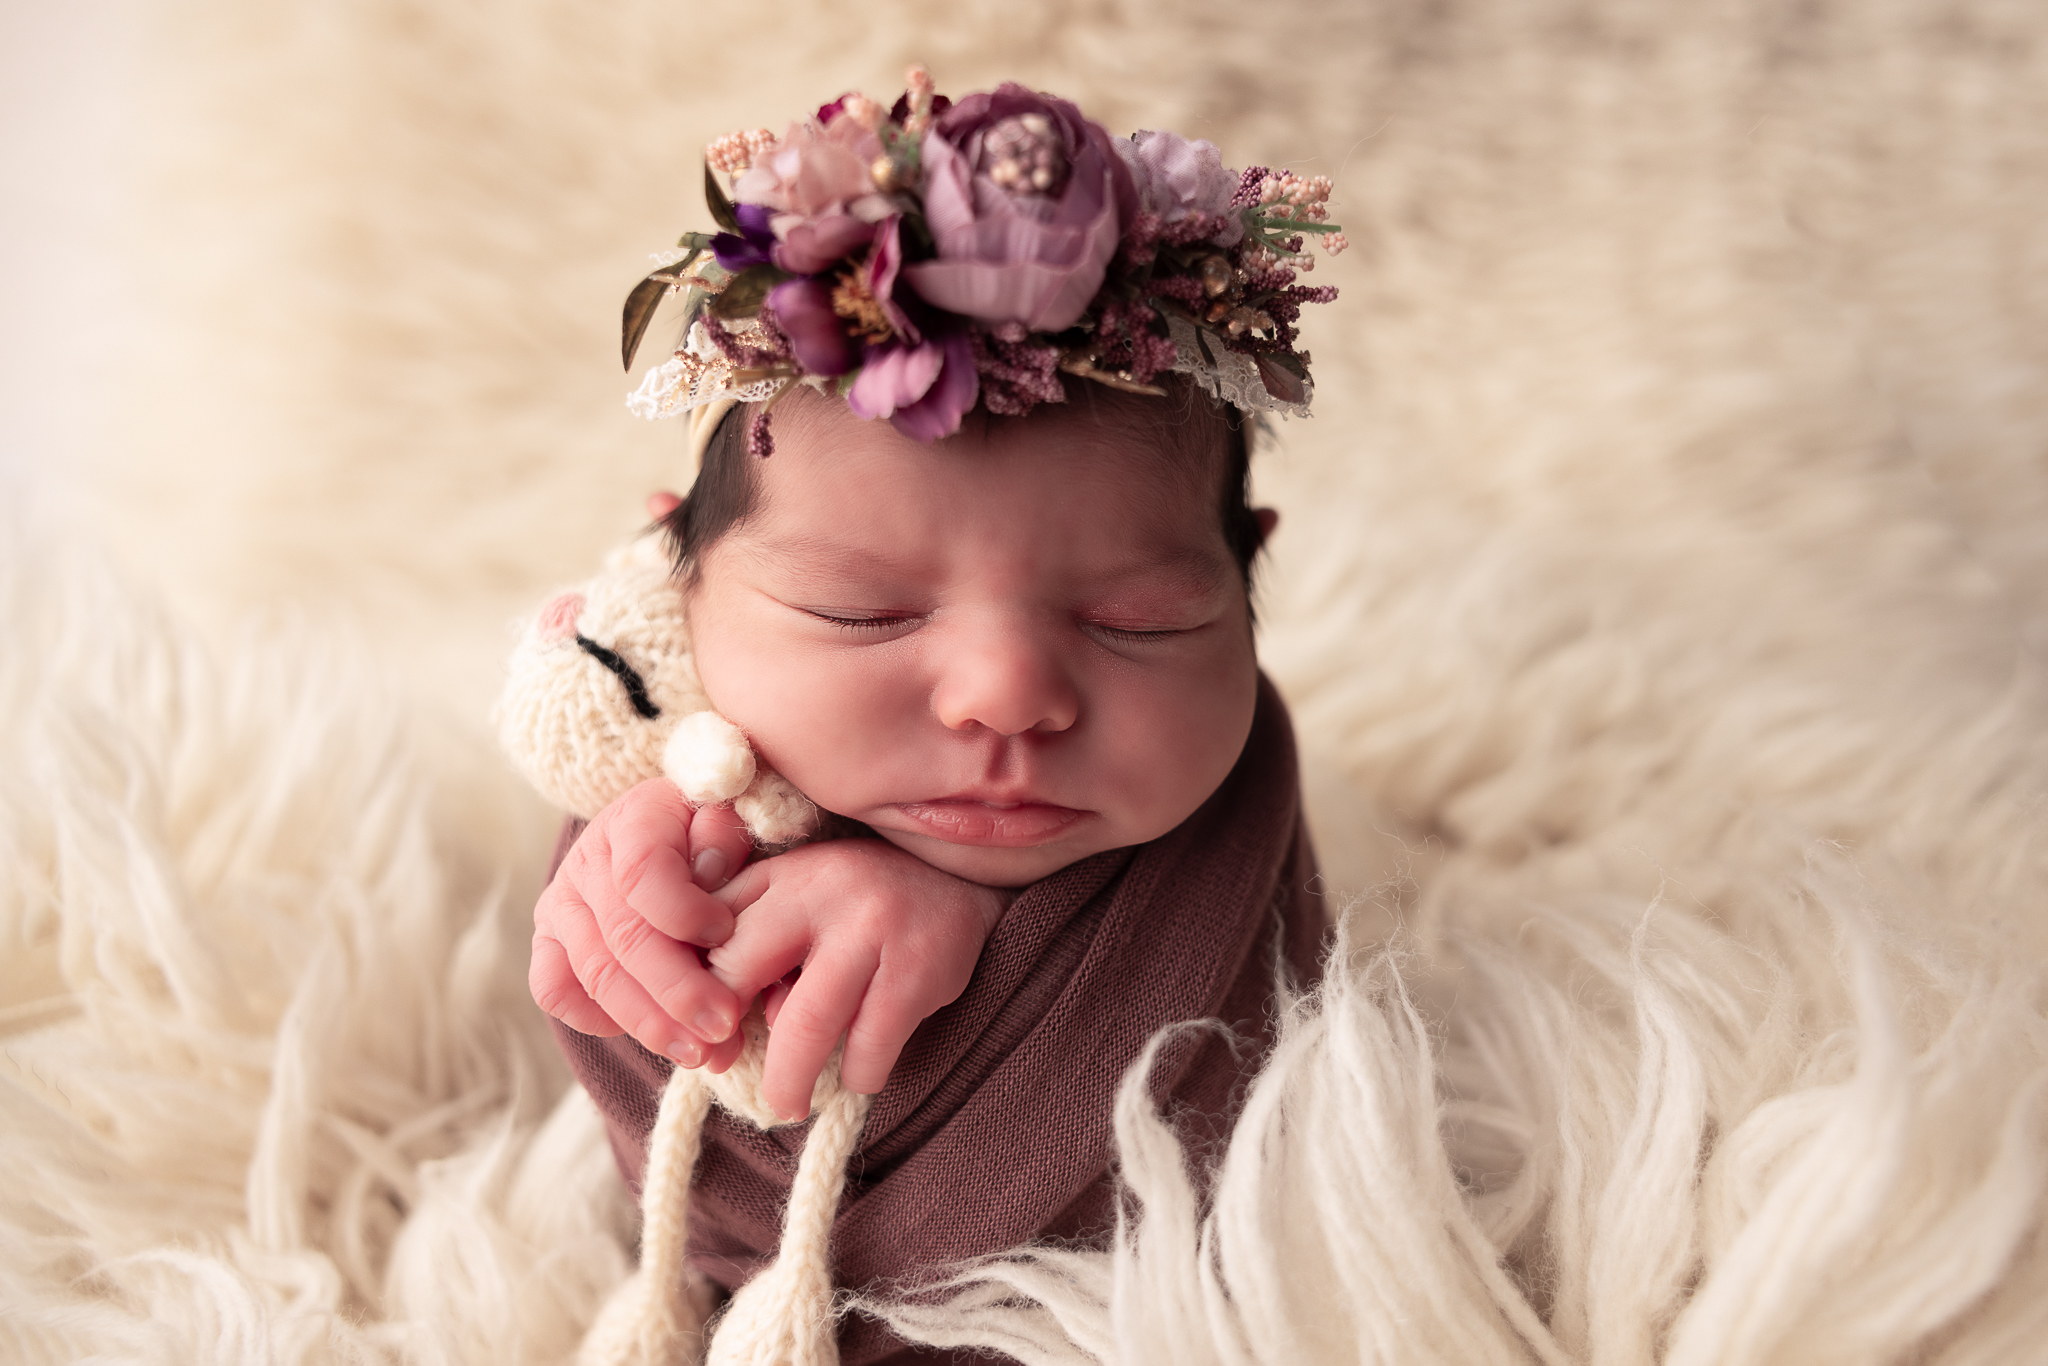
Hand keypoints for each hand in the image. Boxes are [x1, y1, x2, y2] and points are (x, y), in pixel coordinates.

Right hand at [528, 778, 758, 1069]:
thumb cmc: (709, 832)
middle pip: (623, 937)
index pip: (643, 872)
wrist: (667, 831)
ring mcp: (561, 906)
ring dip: (651, 1022)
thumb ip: (725, 836)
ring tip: (701, 1052)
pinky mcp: (549, 944)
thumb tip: (712, 870)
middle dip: (678, 990)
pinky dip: (597, 1019)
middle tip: (723, 1026)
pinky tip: (651, 1033)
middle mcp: (586, 862)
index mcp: (632, 820)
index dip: (683, 910)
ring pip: (596, 974)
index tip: (726, 934)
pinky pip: (556, 991)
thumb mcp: (728, 816)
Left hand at [706, 840, 1013, 1120]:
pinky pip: (868, 1049)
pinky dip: (858, 1074)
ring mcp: (875, 930)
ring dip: (788, 1081)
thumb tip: (682, 1002)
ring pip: (805, 1027)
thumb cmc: (857, 899)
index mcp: (785, 874)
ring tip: (787, 1103)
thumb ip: (740, 922)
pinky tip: (859, 1071)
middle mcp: (825, 890)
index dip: (695, 1001)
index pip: (715, 941)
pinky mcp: (919, 973)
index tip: (702, 1038)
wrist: (962, 882)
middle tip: (726, 1072)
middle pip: (741, 977)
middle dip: (724, 1041)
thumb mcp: (796, 887)